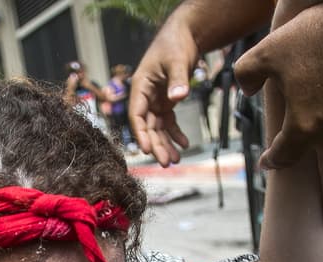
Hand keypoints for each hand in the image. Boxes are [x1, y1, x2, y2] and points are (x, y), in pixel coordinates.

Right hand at [127, 16, 201, 165]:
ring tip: (175, 160)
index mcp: (140, 87)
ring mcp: (156, 100)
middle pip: (148, 126)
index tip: (147, 150)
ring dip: (166, 144)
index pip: (137, 115)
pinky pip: (169, 122)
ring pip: (158, 128)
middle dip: (156, 145)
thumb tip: (178, 97)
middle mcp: (145, 97)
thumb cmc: (175, 44)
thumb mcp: (177, 61)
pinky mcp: (167, 101)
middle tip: (166, 163)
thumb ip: (177, 79)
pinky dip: (176, 133)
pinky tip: (184, 144)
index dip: (141, 134)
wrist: (185, 36)